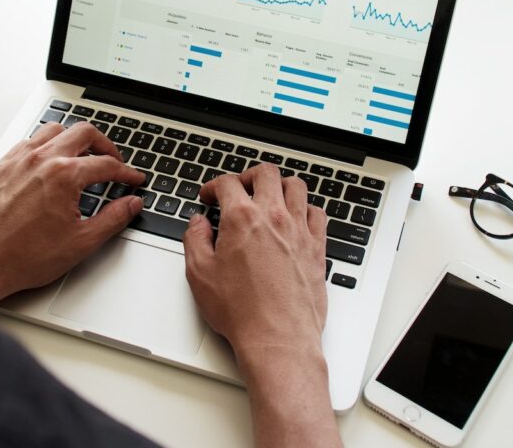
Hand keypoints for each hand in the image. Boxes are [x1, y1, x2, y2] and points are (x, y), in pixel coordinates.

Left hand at [0, 122, 144, 312]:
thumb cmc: (25, 256)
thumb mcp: (81, 242)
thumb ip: (113, 218)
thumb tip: (131, 204)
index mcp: (64, 176)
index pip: (106, 164)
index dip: (126, 173)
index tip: (133, 179)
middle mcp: (41, 160)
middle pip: (83, 133)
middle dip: (105, 145)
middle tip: (113, 160)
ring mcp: (18, 160)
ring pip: (54, 130)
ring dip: (73, 139)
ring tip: (82, 156)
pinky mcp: (1, 167)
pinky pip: (27, 142)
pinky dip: (45, 146)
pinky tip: (49, 163)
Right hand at [184, 163, 339, 447]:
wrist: (277, 337)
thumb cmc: (241, 311)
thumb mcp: (200, 274)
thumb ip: (195, 240)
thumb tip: (198, 224)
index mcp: (242, 219)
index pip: (228, 183)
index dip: (214, 186)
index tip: (209, 196)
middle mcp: (274, 217)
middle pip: (266, 174)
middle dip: (248, 176)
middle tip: (239, 188)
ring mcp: (299, 230)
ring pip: (296, 186)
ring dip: (280, 186)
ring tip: (269, 196)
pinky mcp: (317, 247)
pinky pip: (317, 213)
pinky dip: (306, 209)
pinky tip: (297, 218)